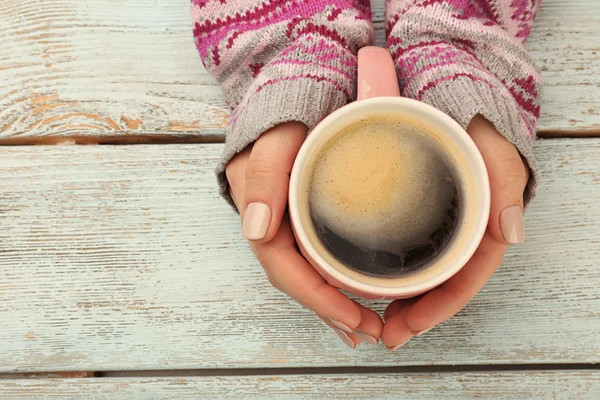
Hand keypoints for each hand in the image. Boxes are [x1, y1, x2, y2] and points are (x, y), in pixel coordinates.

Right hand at [226, 122, 383, 347]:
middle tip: (370, 333)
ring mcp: (286, 219)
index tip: (354, 319)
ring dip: (333, 304)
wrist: (295, 88)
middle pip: (297, 278)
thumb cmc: (287, 110)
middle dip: (331, 311)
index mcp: (261, 209)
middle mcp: (271, 220)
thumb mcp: (275, 134)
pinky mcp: (302, 213)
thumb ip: (264, 173)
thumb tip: (257, 230)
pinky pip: (314, 255)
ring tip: (366, 327)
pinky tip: (352, 294)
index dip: (317, 299)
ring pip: (306, 272)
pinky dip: (333, 281)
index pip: (284, 268)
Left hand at [381, 115, 529, 349]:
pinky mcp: (415, 209)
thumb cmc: (469, 113)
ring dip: (403, 300)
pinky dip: (392, 271)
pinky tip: (371, 282)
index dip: (440, 306)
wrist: (441, 86)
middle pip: (442, 281)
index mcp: (481, 218)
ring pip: (423, 271)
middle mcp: (459, 224)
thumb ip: (505, 177)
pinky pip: (407, 248)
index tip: (408, 326)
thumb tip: (510, 234)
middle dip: (416, 313)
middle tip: (384, 334)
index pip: (465, 275)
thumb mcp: (490, 138)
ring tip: (373, 321)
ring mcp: (437, 219)